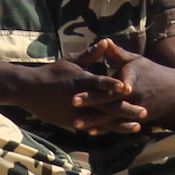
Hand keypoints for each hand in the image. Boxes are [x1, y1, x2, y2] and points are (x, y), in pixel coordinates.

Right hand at [3, 57, 138, 134]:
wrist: (29, 90)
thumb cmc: (51, 73)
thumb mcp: (70, 61)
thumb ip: (90, 54)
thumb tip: (106, 42)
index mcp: (82, 80)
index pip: (102, 83)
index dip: (116, 86)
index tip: (129, 89)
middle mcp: (81, 98)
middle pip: (107, 105)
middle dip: (127, 109)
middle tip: (144, 112)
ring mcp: (77, 113)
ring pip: (103, 120)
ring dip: (122, 124)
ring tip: (137, 126)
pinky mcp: (72, 122)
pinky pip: (93, 127)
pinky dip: (107, 129)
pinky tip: (119, 132)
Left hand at [79, 42, 174, 130]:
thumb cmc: (153, 72)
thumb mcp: (137, 60)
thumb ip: (119, 54)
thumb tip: (105, 41)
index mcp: (133, 77)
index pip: (120, 80)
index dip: (111, 83)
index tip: (95, 83)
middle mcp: (134, 94)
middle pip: (110, 99)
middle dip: (92, 100)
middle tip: (73, 100)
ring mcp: (135, 109)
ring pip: (111, 116)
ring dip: (94, 120)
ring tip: (76, 123)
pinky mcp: (136, 119)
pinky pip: (118, 125)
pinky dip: (105, 129)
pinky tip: (90, 131)